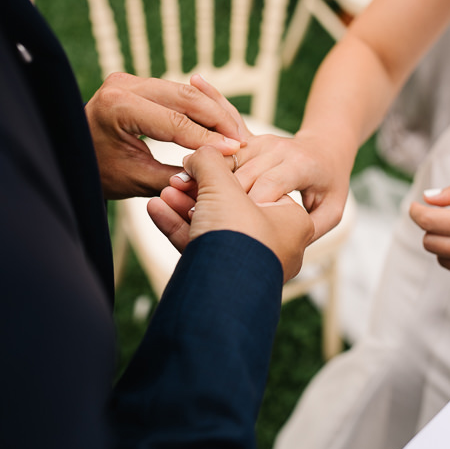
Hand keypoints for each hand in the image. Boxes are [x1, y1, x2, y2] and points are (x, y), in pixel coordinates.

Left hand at [84, 73, 248, 199]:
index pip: (175, 123)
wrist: (70, 156)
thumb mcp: (137, 180)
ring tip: (233, 134)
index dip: (209, 139)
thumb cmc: (98, 172)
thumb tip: (214, 172)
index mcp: (118, 107)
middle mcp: (122, 85)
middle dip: (217, 119)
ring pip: (183, 92)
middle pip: (184, 97)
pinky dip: (196, 109)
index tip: (235, 152)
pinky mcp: (134, 82)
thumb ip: (175, 176)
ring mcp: (128, 79)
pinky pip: (173, 93)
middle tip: (242, 140)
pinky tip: (216, 124)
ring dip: (210, 113)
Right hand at [147, 146, 312, 281]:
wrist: (221, 295)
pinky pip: (202, 246)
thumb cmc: (238, 237)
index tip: (199, 164)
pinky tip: (157, 210)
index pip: (257, 184)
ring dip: (184, 208)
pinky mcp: (226, 278)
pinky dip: (180, 228)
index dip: (224, 172)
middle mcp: (277, 245)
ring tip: (162, 194)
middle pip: (232, 206)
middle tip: (176, 180)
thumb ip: (211, 162)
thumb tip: (200, 153)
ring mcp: (250, 264)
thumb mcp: (223, 186)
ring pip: (214, 227)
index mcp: (292, 221)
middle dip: (197, 191)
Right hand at [224, 130, 352, 242]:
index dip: (253, 207)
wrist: (325, 148)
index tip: (244, 228)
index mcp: (301, 164)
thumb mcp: (332, 210)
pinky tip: (217, 196)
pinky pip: (226, 160)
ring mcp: (263, 143)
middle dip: (231, 202)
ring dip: (219, 190)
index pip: (269, 185)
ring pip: (229, 166)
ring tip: (217, 214)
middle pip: (244, 176)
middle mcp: (280, 149)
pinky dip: (218, 178)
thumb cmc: (329, 184)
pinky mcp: (250, 142)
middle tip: (225, 227)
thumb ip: (313, 229)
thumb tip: (286, 247)